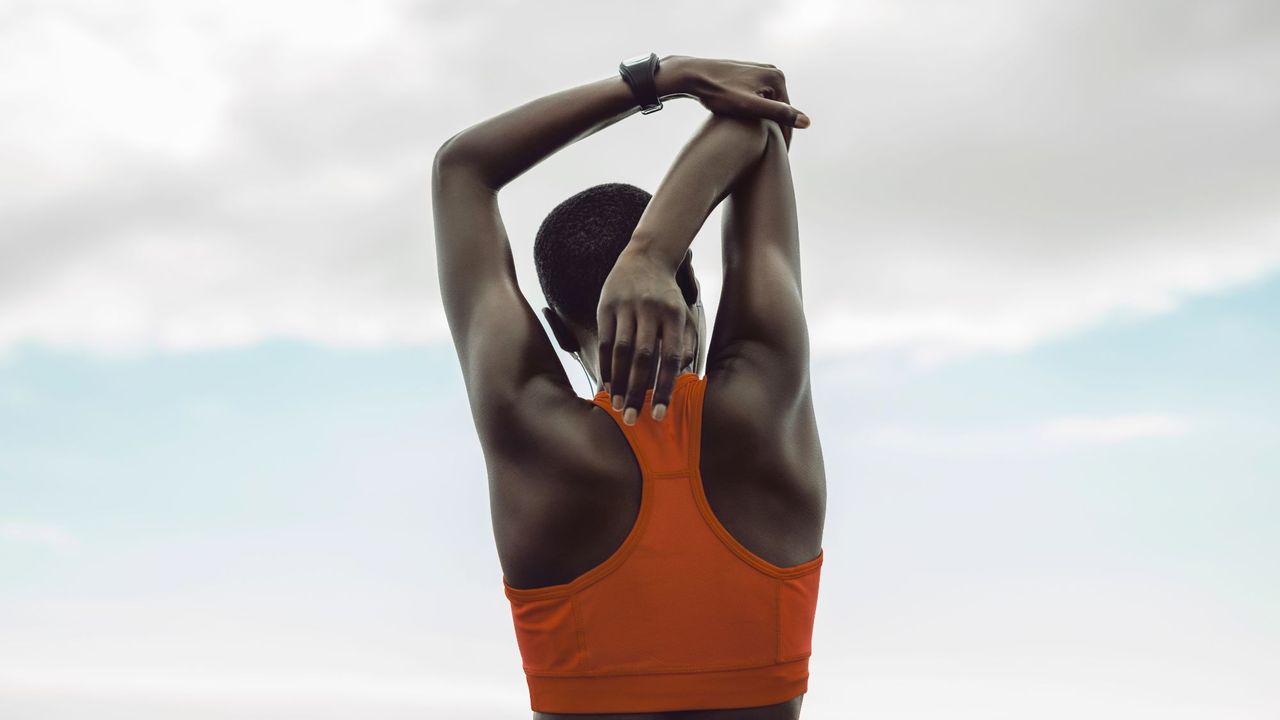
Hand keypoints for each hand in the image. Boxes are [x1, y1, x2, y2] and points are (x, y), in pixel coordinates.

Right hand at [597, 245, 697, 424]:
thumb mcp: (683, 316)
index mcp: (674, 316)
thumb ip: (684, 345)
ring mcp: (627, 307)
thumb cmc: (668, 296)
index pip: (671, 358)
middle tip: (633, 419)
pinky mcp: (607, 305)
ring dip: (619, 382)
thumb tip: (682, 380)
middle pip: (643, 358)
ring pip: (622, 351)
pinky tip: (607, 384)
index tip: (660, 414)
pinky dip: (606, 365)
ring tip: (617, 406)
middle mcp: (651, 311)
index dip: (666, 388)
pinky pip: (606, 341)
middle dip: (638, 391)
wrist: (646, 257)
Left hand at [660, 55, 804, 148]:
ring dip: (767, 125)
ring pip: (767, 106)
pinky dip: (756, 116)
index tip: (780, 160)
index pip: (787, 114)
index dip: (784, 139)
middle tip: (772, 159)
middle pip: (779, 109)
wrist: (690, 74)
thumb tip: (806, 122)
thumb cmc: (717, 92)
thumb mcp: (749, 106)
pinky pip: (757, 100)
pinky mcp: (747, 76)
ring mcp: (759, 72)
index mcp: (777, 77)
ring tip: (762, 149)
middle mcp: (771, 71)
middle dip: (776, 132)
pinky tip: (749, 132)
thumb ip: (777, 114)